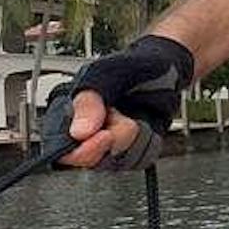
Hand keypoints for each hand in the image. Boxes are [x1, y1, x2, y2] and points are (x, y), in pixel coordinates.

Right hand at [44, 34, 193, 172]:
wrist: (167, 68)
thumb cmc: (134, 66)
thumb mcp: (108, 75)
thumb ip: (89, 102)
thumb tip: (78, 133)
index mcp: (67, 112)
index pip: (61, 149)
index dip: (83, 150)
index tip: (105, 136)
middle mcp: (84, 132)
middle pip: (92, 160)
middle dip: (116, 140)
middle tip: (126, 118)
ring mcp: (107, 144)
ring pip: (118, 162)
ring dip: (135, 139)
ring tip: (136, 115)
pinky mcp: (129, 151)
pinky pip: (138, 160)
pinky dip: (148, 143)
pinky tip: (146, 123)